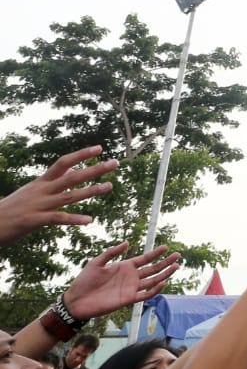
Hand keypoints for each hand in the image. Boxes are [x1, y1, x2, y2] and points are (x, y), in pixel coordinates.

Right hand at [0, 146, 117, 245]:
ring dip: (91, 191)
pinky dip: (74, 219)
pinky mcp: (33, 220)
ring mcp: (38, 205)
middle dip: (94, 169)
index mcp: (40, 183)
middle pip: (72, 177)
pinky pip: (57, 218)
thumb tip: (72, 171)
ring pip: (69, 196)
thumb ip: (52, 182)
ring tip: (109, 186)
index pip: (63, 163)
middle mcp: (41, 191)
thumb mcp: (31, 191)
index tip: (100, 148)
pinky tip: (89, 220)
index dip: (81, 155)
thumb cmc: (10, 209)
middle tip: (115, 162)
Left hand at [63, 243, 180, 319]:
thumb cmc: (84, 281)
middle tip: (177, 256)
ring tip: (176, 267)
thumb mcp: (96, 262)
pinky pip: (145, 295)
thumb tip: (127, 243)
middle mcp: (131, 277)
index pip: (144, 259)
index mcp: (124, 267)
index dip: (155, 253)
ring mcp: (131, 288)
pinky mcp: (128, 299)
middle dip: (165, 262)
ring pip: (153, 280)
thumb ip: (111, 253)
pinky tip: (162, 282)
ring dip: (164, 274)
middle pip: (153, 269)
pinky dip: (155, 290)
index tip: (166, 247)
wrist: (76, 301)